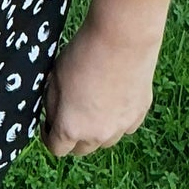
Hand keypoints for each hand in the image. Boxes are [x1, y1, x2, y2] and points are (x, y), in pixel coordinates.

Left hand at [40, 18, 159, 157]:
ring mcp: (122, 127)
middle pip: (81, 150)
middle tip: (69, 115)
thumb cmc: (83, 54)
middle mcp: (98, 135)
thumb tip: (53, 117)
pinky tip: (112, 98)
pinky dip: (117, 119)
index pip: (56, 149)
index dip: (49, 137)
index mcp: (71, 127)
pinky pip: (124, 127)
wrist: (121, 39)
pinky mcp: (139, 115)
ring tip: (92, 104)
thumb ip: (52, 104)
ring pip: (104, 141)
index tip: (49, 126)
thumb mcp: (54, 77)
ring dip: (96, 130)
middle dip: (72, 137)